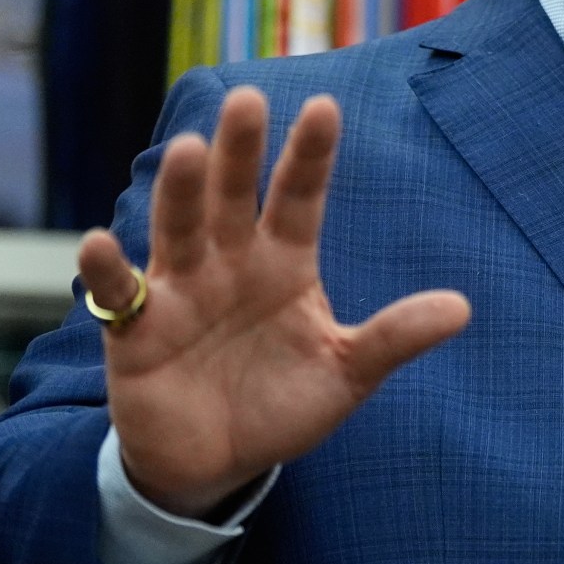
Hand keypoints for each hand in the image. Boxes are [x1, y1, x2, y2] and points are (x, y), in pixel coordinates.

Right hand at [76, 87, 470, 519]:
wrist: (218, 463)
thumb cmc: (281, 406)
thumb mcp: (346, 373)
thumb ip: (394, 338)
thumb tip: (462, 308)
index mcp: (285, 263)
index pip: (300, 198)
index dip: (310, 156)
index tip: (326, 107)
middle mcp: (229, 262)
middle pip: (234, 196)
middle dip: (241, 151)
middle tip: (247, 100)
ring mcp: (179, 290)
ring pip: (179, 228)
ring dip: (182, 191)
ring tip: (192, 151)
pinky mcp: (135, 329)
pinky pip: (118, 293)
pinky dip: (105, 271)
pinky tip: (101, 244)